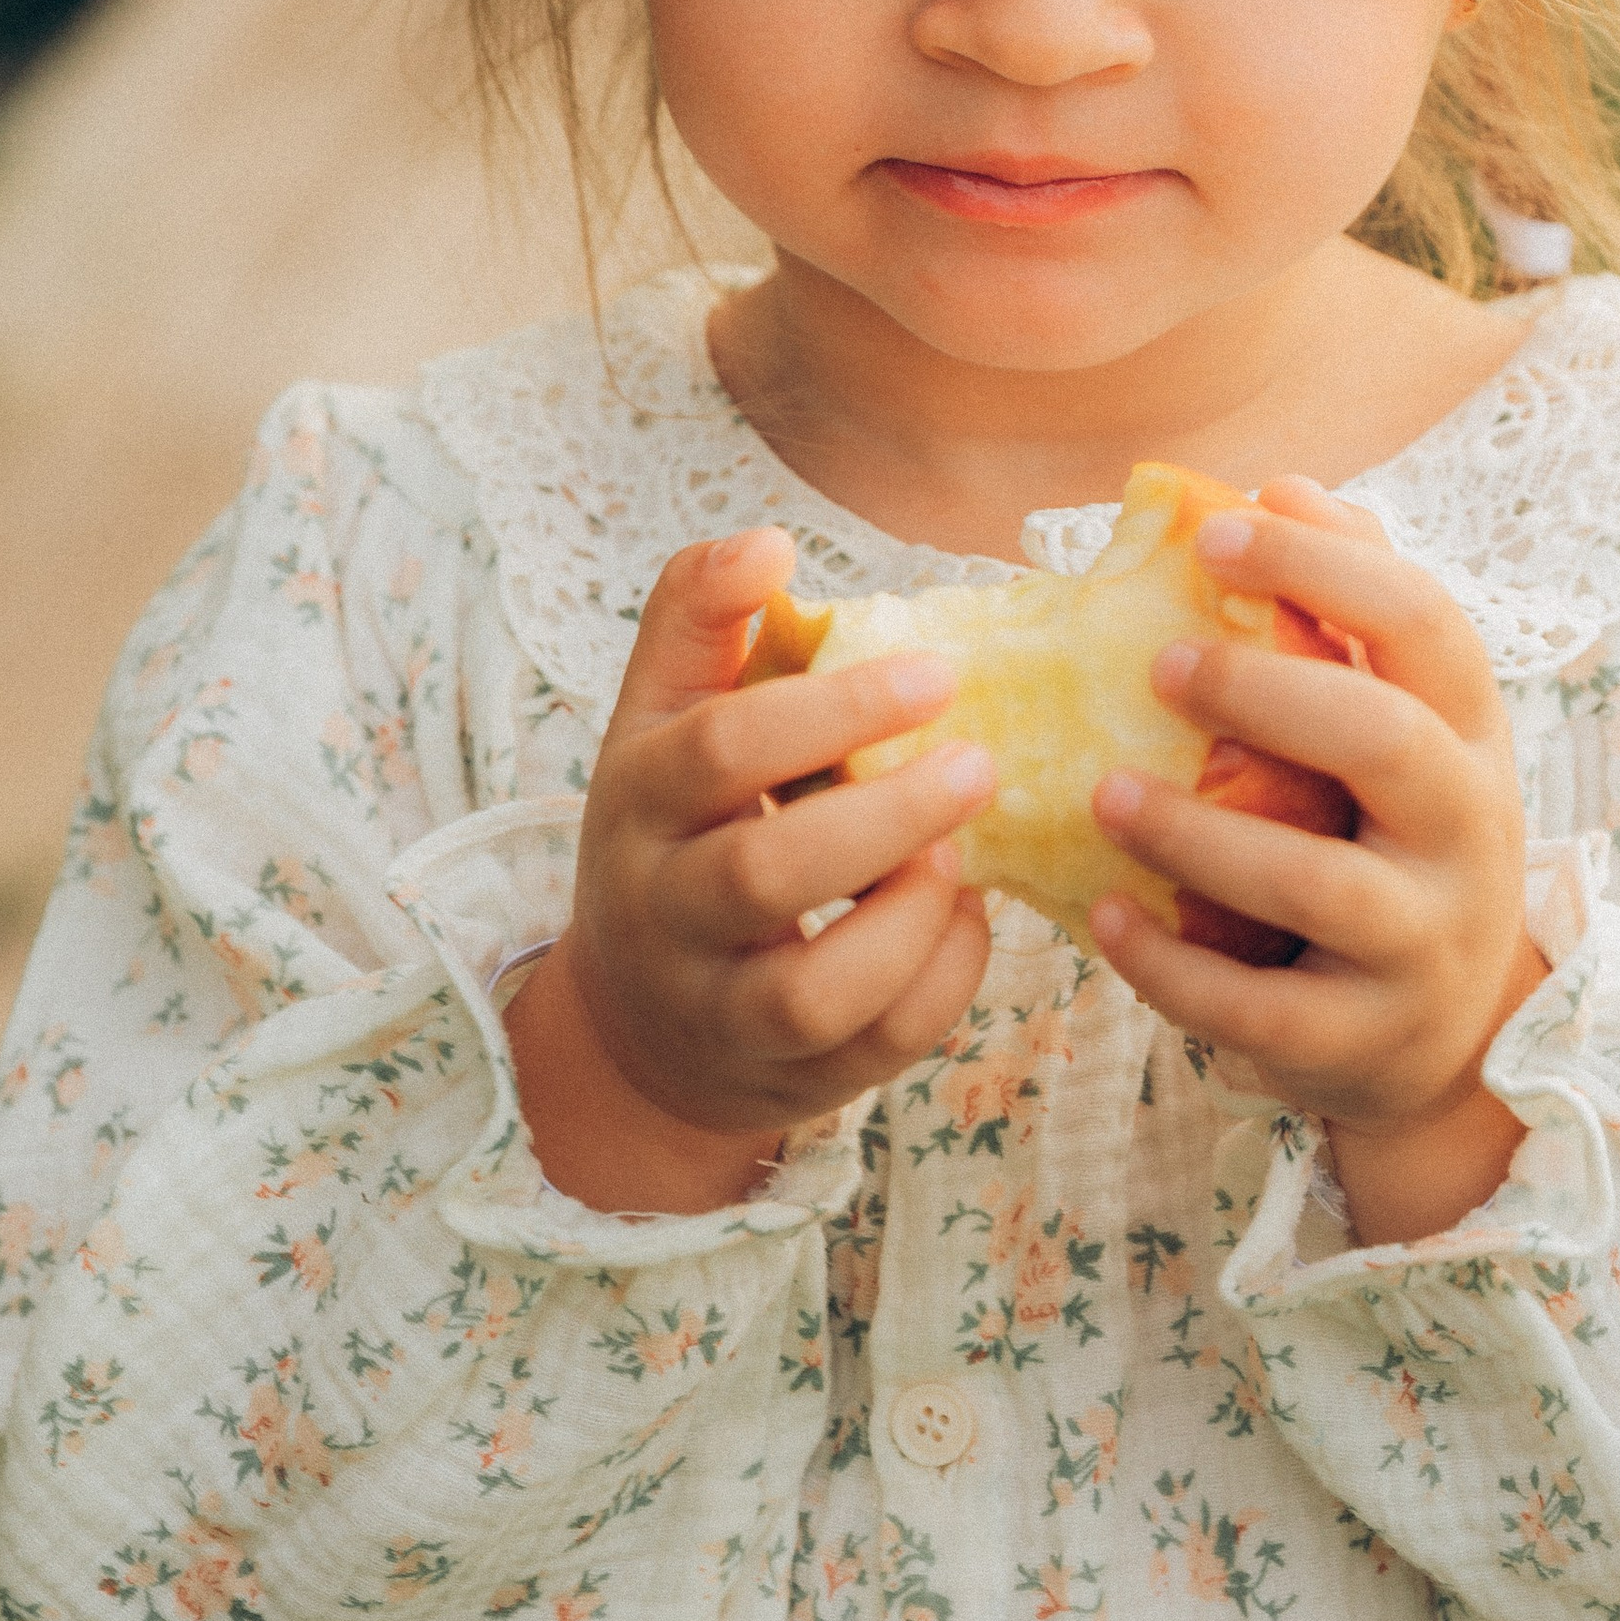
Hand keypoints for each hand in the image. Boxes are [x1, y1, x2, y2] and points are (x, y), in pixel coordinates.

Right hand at [511, 528, 995, 1211]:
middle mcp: (664, 912)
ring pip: (812, 993)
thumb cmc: (679, 832)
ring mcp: (722, 1010)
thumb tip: (767, 541)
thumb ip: (700, 619)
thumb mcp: (662, 720)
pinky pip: (876, 1051)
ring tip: (963, 858)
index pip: (720, 749)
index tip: (938, 672)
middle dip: (883, 818)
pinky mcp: (791, 1080)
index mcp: (639, 800)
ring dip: (907, 923)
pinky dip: (941, 983)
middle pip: (761, 874)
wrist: (642, 1020)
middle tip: (980, 767)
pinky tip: (969, 915)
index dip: (833, 707)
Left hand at [1084, 481, 1550, 1243]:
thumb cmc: (1396, 841)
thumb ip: (1356, 612)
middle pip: (1387, 742)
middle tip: (1156, 665)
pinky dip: (1171, 964)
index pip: (1427, 624)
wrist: (1453, 1033)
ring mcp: (1423, 942)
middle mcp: (1468, 832)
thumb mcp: (1411, 731)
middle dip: (1267, 693)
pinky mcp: (1362, 1038)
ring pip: (1316, 884)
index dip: (1329, 567)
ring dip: (1197, 836)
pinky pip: (1260, 1006)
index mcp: (1471, 736)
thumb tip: (1286, 484)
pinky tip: (1105, 916)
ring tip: (1104, 793)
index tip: (1224, 531)